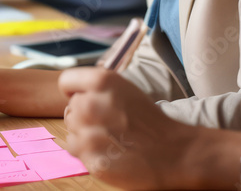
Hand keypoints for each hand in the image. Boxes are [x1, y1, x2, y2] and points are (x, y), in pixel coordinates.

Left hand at [59, 68, 193, 189]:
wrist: (174, 151)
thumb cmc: (149, 120)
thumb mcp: (125, 90)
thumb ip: (97, 89)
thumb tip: (73, 96)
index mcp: (103, 81)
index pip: (66, 82)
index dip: (75, 92)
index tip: (86, 98)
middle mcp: (92, 104)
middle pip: (70, 109)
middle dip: (84, 117)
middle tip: (108, 124)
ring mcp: (90, 134)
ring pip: (71, 132)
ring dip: (85, 136)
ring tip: (111, 138)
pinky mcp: (93, 160)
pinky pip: (76, 152)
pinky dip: (89, 154)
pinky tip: (109, 152)